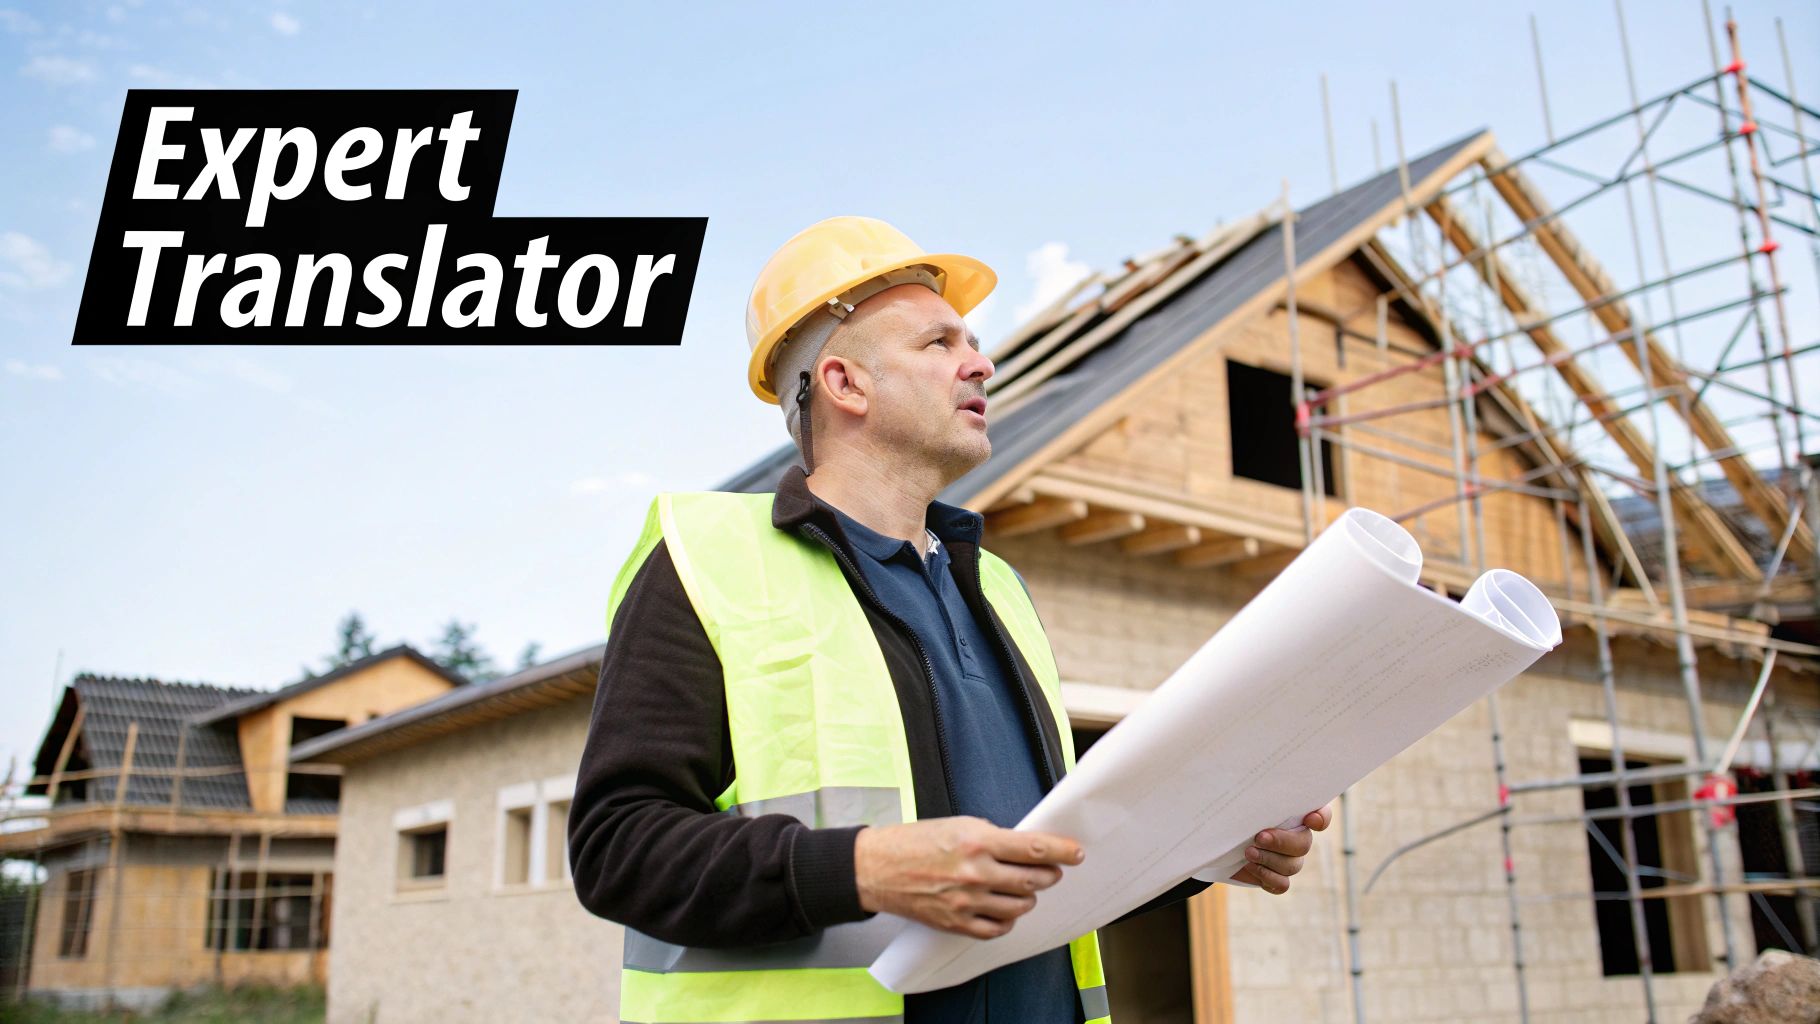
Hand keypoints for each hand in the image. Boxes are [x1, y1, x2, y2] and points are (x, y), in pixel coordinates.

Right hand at [853, 816, 1083, 938]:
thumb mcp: (957, 824)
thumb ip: (992, 837)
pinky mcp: (957, 923)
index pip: (1034, 849)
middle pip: (1033, 880)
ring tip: (1023, 888)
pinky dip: (1007, 920)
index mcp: (977, 842)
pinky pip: (997, 929)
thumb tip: (1023, 848)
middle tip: (1050, 870)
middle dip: (1049, 874)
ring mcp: (967, 902)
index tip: (1075, 852)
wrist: (878, 868)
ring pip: (1020, 907)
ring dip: (1029, 897)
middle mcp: (975, 873)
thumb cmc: (914, 842)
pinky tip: (1004, 910)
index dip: (1062, 851)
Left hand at [1228, 804, 1332, 894]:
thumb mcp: (1241, 801)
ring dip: (1268, 859)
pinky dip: (1267, 876)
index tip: (1310, 819)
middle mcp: (1297, 838)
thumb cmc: (1234, 815)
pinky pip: (1282, 884)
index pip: (1321, 814)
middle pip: (1304, 843)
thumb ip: (1252, 795)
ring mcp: (1289, 861)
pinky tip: (1250, 867)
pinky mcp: (1277, 879)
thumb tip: (1247, 775)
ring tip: (1248, 852)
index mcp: (1294, 815)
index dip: (1322, 818)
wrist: (1221, 841)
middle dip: (1282, 842)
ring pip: (1292, 865)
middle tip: (1259, 837)